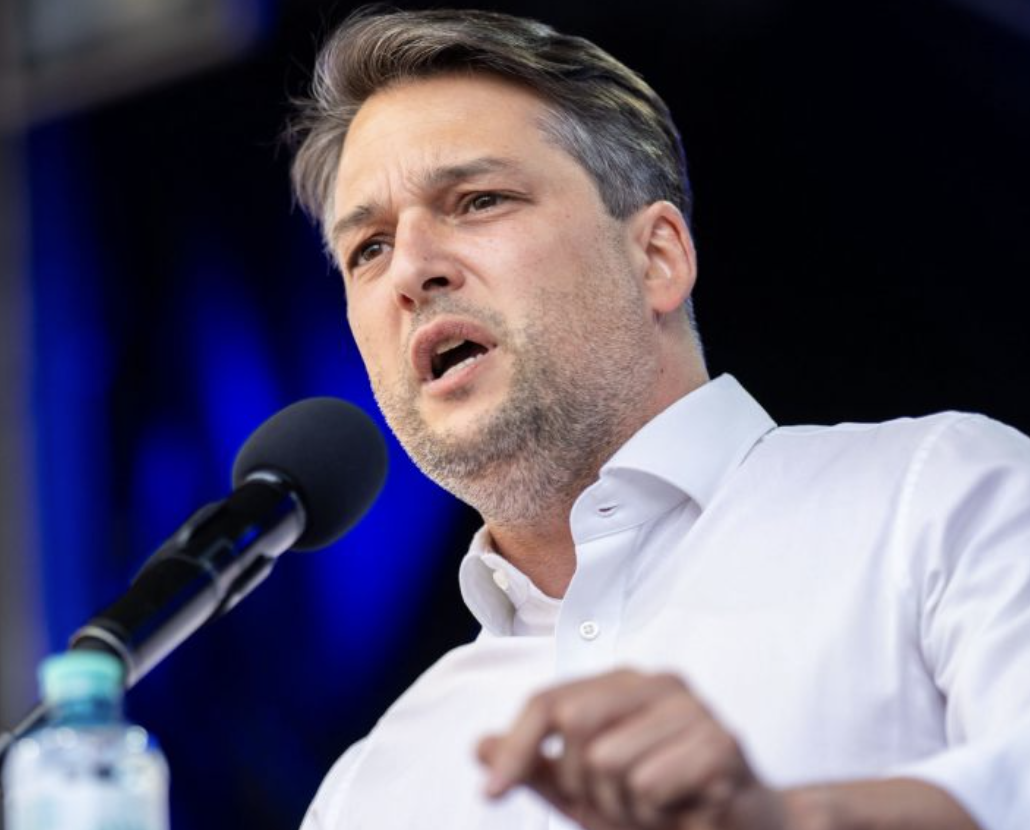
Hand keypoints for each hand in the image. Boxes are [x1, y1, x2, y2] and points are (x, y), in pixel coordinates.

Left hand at [477, 669, 789, 829]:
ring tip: (655, 809)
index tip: (490, 794)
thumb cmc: (660, 807)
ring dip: (624, 807)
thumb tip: (478, 746)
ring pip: (610, 762)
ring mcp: (693, 708)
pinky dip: (658, 815)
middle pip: (574, 722)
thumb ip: (538, 768)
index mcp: (622, 684)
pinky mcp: (722, 742)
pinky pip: (650, 786)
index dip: (515, 746)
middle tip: (615, 805)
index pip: (547, 700)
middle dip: (582, 783)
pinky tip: (684, 812)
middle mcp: (657, 683)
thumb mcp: (586, 792)